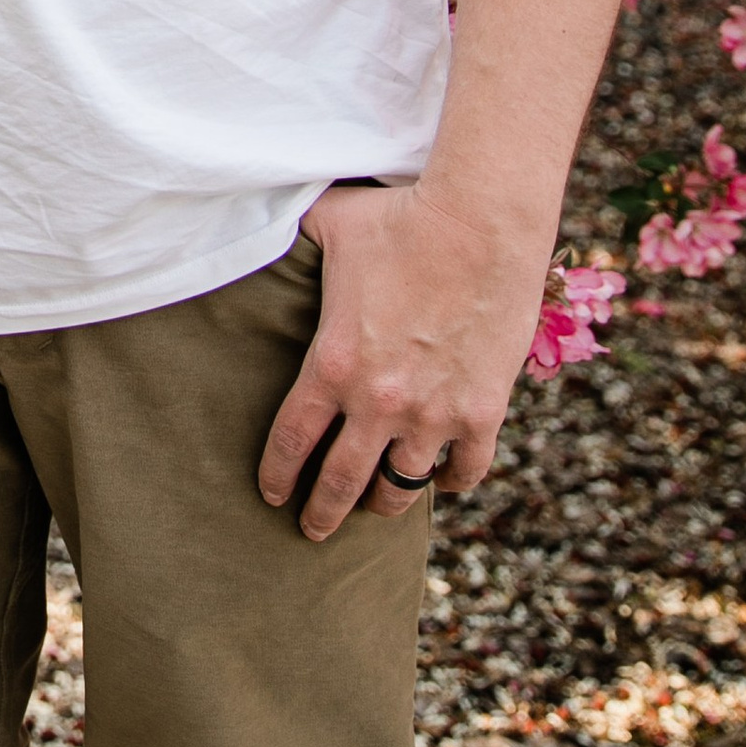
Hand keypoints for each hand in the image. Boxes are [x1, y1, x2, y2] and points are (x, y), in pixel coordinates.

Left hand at [258, 180, 550, 540]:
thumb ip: (294, 238)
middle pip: (340, 483)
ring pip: (401, 487)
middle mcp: (379, 402)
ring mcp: (434, 413)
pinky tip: (440, 480)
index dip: (277, 476)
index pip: (290, 442)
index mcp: (332, 364)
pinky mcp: (483, 411)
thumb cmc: (401, 216)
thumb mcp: (329, 225)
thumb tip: (262, 218)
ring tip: (374, 510)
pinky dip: (451, 481)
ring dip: (383, 504)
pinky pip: (465, 471)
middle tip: (312, 530)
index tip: (271, 495)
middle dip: (321, 514)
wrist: (481, 220)